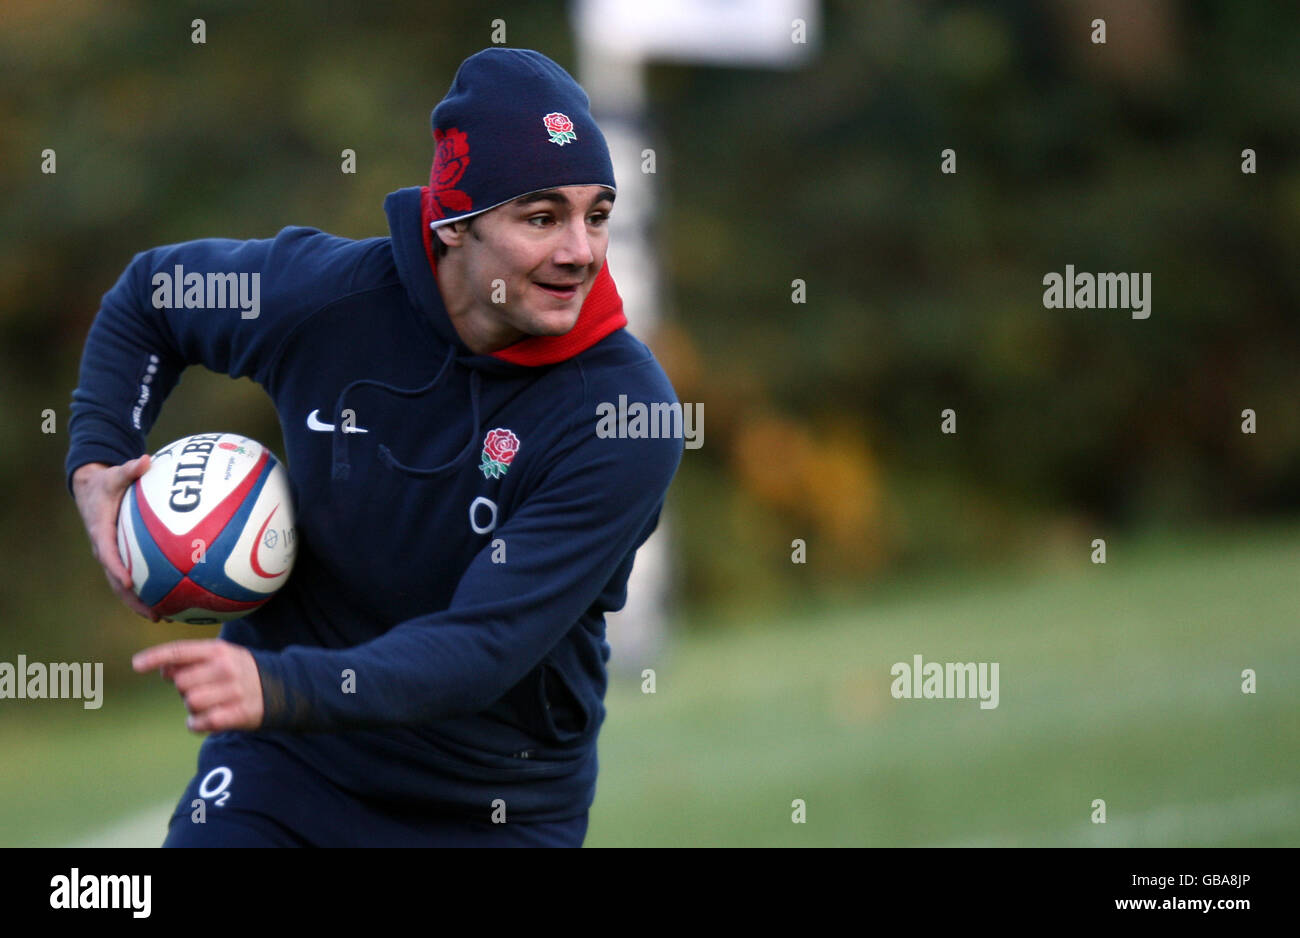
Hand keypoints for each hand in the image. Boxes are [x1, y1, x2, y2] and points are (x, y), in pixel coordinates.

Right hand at [72, 456, 158, 620]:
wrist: (91, 489)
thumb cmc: (106, 481)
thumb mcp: (115, 474)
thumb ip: (129, 469)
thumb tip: (145, 460)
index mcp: (101, 531)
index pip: (108, 553)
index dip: (117, 567)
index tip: (130, 580)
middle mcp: (105, 549)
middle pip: (117, 580)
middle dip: (134, 599)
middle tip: (155, 614)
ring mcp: (112, 555)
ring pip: (124, 586)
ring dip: (141, 603)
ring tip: (165, 618)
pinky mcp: (121, 557)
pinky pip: (134, 577)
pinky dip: (148, 590)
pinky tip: (171, 601)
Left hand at [133, 639, 264, 732]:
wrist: (282, 687)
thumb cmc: (239, 671)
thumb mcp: (220, 657)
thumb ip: (190, 660)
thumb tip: (162, 670)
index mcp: (218, 650)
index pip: (180, 651)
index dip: (155, 657)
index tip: (135, 665)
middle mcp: (226, 668)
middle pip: (181, 684)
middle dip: (184, 690)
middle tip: (201, 689)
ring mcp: (234, 691)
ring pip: (191, 703)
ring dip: (193, 708)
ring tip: (207, 705)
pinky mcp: (239, 713)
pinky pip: (203, 723)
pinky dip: (198, 724)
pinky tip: (207, 719)